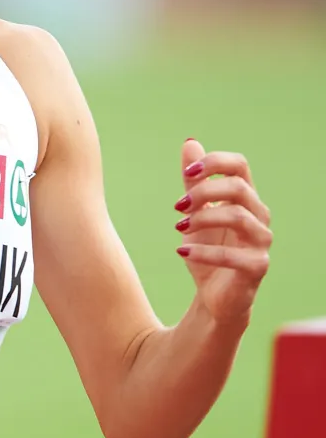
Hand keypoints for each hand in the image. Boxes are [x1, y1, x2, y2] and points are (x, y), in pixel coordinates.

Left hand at [175, 140, 271, 325]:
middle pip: (240, 189)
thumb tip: (191, 142)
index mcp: (245, 199)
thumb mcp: (195, 212)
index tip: (187, 173)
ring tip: (178, 228)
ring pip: (239, 217)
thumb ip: (195, 182)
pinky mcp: (257, 267)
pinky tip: (181, 252)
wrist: (214, 294)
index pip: (240, 166)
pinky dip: (204, 252)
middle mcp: (259, 217)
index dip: (215, 163)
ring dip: (203, 219)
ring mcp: (261, 242)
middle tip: (177, 207)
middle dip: (204, 193)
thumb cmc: (209, 248)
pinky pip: (234, 255)